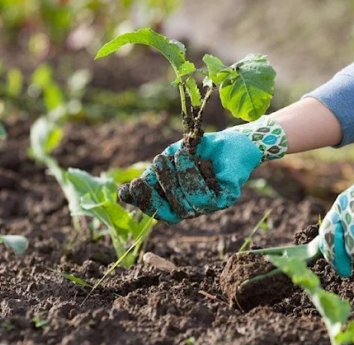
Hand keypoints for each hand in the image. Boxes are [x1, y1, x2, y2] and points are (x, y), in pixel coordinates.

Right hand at [119, 116, 287, 223]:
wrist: (230, 140)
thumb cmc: (197, 151)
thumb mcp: (169, 161)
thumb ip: (151, 177)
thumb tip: (123, 194)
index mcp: (177, 202)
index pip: (157, 211)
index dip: (142, 202)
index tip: (129, 187)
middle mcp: (192, 209)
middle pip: (169, 213)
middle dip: (158, 191)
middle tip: (154, 164)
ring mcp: (209, 207)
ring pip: (185, 206)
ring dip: (176, 179)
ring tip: (175, 154)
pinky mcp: (226, 199)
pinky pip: (203, 197)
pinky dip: (192, 176)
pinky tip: (189, 157)